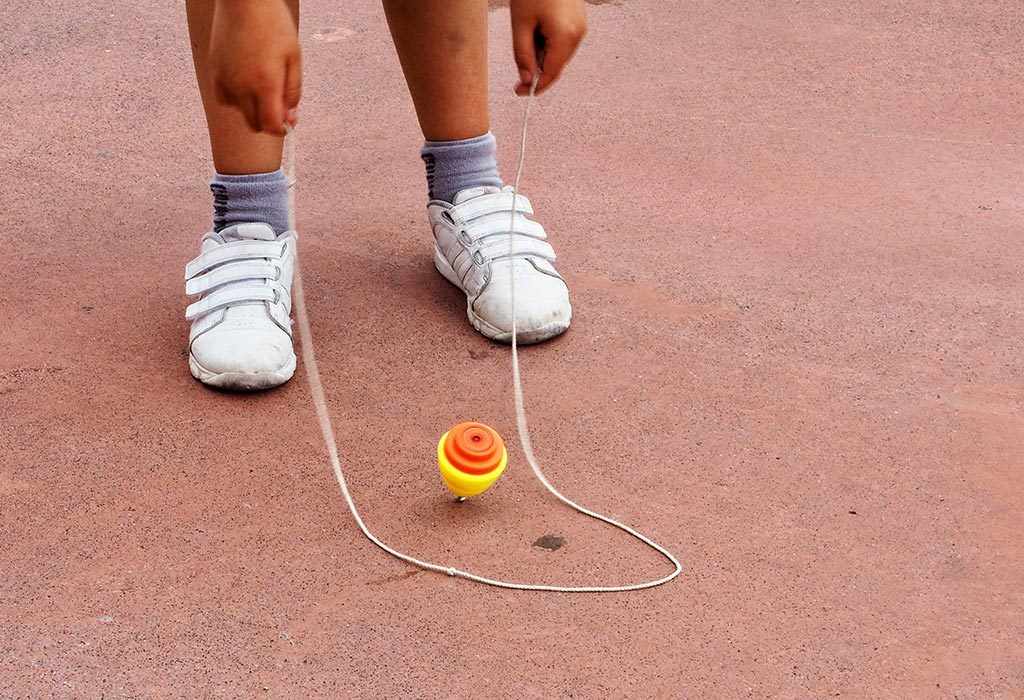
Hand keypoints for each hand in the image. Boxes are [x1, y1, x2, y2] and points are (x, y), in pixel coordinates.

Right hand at [209, 0, 301, 134]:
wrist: (244, 0)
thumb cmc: (273, 23)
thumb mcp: (294, 57)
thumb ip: (293, 91)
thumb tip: (290, 116)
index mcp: (265, 84)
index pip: (271, 126)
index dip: (282, 128)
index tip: (289, 120)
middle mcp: (242, 86)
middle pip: (254, 124)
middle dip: (269, 121)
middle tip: (280, 107)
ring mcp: (225, 79)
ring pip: (239, 112)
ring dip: (253, 109)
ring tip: (263, 88)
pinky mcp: (215, 70)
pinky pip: (224, 97)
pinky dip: (235, 99)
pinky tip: (245, 86)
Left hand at [510, 0, 586, 95]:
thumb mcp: (521, 24)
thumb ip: (523, 55)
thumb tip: (527, 81)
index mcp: (565, 36)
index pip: (552, 73)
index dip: (535, 87)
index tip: (519, 92)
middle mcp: (579, 34)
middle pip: (556, 65)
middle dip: (537, 68)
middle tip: (519, 60)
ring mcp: (582, 27)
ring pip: (560, 54)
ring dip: (543, 54)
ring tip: (529, 32)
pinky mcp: (580, 21)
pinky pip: (564, 42)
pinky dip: (550, 44)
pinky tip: (538, 28)